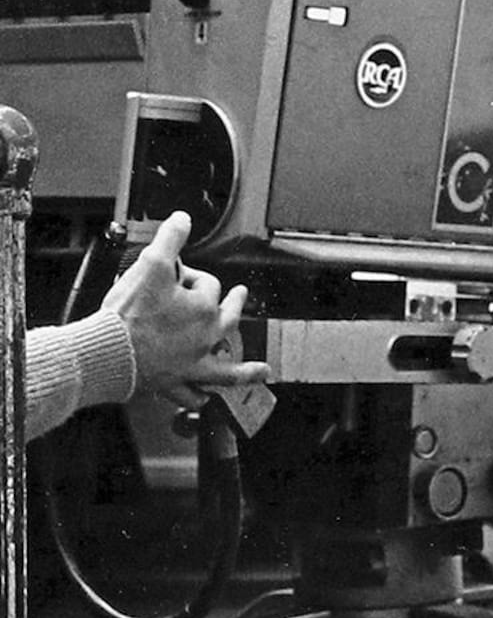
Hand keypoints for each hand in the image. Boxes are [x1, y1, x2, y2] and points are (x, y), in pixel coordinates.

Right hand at [100, 211, 270, 409]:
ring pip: (225, 369)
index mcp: (204, 310)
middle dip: (234, 304)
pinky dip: (202, 397)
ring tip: (261, 371)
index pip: (207, 284)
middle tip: (240, 295)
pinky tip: (209, 399)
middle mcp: (204, 339)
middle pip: (227, 319)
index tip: (174, 274)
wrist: (107, 351)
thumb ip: (171, 238)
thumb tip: (183, 219)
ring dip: (244, 370)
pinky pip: (194, 395)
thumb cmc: (128, 314)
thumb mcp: (151, 263)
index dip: (190, 274)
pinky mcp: (173, 384)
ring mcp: (191, 365)